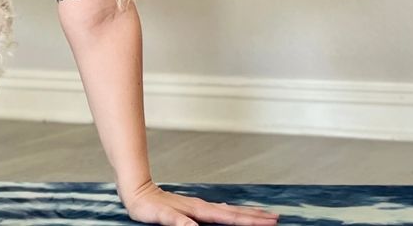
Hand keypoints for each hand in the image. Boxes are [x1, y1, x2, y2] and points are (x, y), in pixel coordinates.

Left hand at [119, 180, 278, 225]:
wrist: (136, 190)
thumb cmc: (146, 206)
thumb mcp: (160, 217)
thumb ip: (177, 222)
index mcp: (199, 211)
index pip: (230, 218)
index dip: (250, 220)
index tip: (270, 220)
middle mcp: (202, 207)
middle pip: (235, 212)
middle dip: (255, 216)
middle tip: (276, 217)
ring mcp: (198, 206)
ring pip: (229, 210)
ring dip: (246, 212)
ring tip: (262, 214)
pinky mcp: (192, 207)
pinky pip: (218, 210)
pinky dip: (231, 212)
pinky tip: (231, 212)